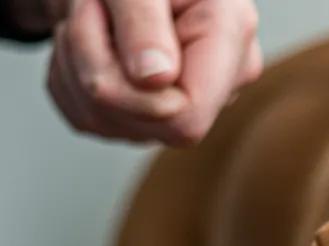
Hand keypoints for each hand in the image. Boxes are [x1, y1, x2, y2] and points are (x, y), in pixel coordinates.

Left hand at [43, 0, 260, 144]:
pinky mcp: (151, 114)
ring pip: (114, 124)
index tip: (100, 20)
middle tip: (87, 7)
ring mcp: (189, 103)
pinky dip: (70, 80)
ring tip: (89, 15)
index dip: (129, 90)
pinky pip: (93, 121)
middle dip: (96, 68)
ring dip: (77, 67)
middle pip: (153, 124)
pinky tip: (89, 41)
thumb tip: (154, 80)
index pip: (187, 115)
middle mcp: (221, 82)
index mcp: (231, 36)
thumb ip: (144, 20)